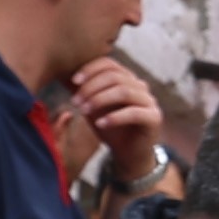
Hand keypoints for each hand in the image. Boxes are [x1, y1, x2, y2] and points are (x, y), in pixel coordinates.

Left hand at [68, 57, 172, 184]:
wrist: (128, 154)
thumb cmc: (110, 128)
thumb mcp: (93, 108)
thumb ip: (85, 93)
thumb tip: (64, 76)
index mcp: (126, 79)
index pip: (109, 64)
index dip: (91, 70)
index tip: (74, 81)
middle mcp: (140, 86)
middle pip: (115, 76)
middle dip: (92, 87)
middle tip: (75, 102)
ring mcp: (149, 101)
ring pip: (124, 92)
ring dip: (100, 100)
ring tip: (84, 111)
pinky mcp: (154, 118)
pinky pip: (134, 113)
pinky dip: (115, 117)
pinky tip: (100, 124)